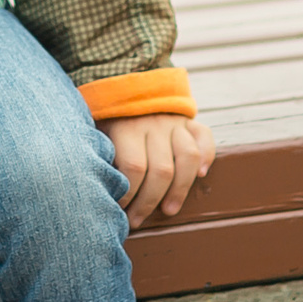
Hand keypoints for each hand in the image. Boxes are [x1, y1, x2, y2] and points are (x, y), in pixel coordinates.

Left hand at [100, 113, 216, 227]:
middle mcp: (153, 123)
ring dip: (180, 189)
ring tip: (168, 210)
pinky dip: (207, 155)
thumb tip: (96, 191)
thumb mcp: (94, 130)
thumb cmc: (104, 116)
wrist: (122, 80)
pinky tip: (202, 175)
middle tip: (136, 221)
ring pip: (187, 158)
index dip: (128, 195)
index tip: (117, 211)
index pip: (134, 168)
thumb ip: (99, 154)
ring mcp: (174, 122)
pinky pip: (204, 137)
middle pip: (161, 170)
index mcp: (126, 127)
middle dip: (149, 202)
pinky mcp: (188, 120)